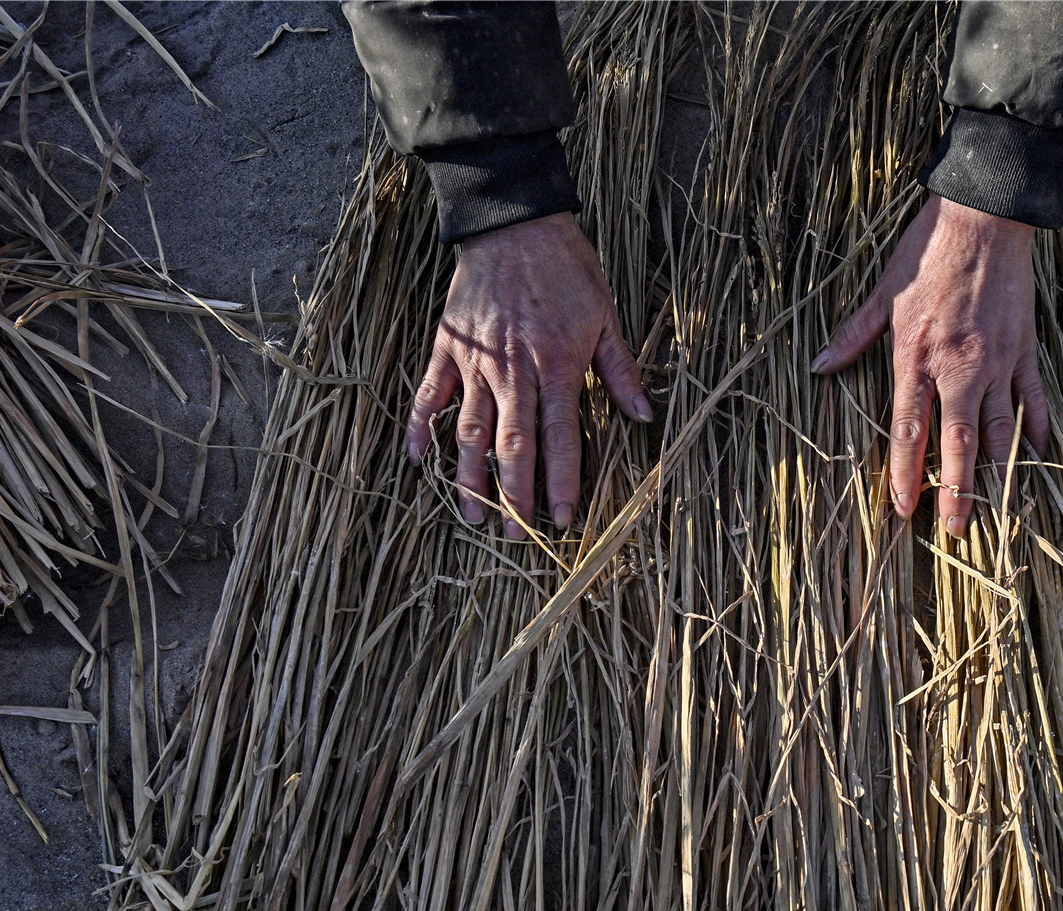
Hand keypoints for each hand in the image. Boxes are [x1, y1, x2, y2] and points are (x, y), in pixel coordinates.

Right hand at [407, 212, 652, 537]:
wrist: (513, 224)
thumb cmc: (566, 269)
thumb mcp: (606, 316)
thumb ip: (621, 371)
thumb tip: (643, 415)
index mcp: (557, 368)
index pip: (559, 439)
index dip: (562, 482)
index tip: (564, 519)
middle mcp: (514, 373)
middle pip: (512, 447)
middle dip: (515, 496)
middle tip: (516, 535)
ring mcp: (476, 364)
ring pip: (469, 432)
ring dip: (470, 478)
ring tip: (474, 515)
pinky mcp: (447, 349)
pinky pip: (429, 395)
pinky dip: (420, 429)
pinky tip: (418, 462)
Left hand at [812, 194, 1048, 537]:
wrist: (986, 216)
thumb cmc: (928, 251)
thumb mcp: (883, 292)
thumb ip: (853, 336)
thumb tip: (820, 366)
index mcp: (916, 356)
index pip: (908, 428)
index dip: (906, 472)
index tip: (904, 508)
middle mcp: (959, 367)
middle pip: (957, 441)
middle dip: (956, 489)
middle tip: (956, 531)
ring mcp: (997, 361)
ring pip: (1000, 429)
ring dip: (998, 473)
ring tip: (999, 511)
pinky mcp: (1025, 348)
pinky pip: (1033, 397)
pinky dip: (1036, 427)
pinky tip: (1037, 456)